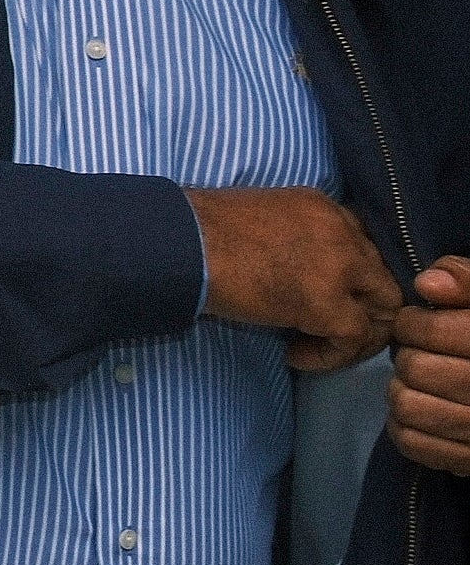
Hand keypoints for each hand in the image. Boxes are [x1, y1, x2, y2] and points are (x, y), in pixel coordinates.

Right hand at [190, 187, 400, 371]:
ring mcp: (342, 266)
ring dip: (352, 336)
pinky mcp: (328, 303)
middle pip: (382, 278)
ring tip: (311, 347)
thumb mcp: (258, 218)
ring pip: (383, 309)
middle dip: (360, 309)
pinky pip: (354, 337)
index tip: (320, 296)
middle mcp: (344, 232)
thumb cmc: (196, 231)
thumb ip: (289, 236)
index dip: (349, 278)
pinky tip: (296, 356)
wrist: (181, 244)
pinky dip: (331, 355)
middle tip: (323, 329)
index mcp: (323, 208)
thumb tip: (287, 267)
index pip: (364, 244)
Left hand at [391, 256, 469, 475]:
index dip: (413, 322)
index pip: (434, 330)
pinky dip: (403, 426)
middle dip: (408, 354)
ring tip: (419, 381)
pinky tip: (419, 410)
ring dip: (403, 389)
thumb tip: (428, 284)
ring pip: (407, 405)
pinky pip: (411, 443)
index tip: (417, 322)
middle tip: (419, 352)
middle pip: (415, 367)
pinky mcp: (468, 459)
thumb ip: (468, 281)